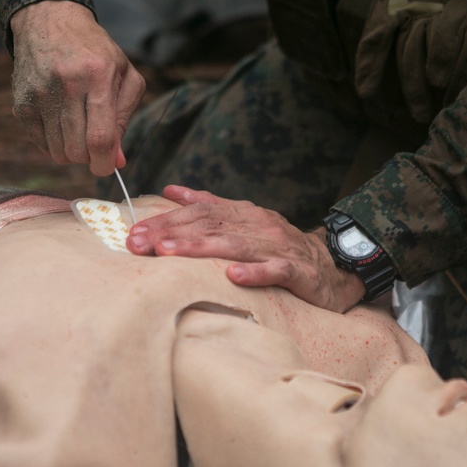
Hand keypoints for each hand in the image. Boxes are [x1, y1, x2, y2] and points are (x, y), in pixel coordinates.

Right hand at [9, 0, 145, 174]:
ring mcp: (40, 93)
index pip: (100, 137)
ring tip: (78, 130)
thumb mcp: (124, 75)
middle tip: (94, 146)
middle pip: (78, 149)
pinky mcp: (22, 102)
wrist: (50, 22)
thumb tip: (117, 160)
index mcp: (98, 75)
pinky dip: (54, 144)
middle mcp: (67, 83)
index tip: (107, 167)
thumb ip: (125, 117)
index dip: (105, 162)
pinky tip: (61, 124)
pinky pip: (41, 144)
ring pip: (58, 152)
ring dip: (72, 152)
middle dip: (90, 158)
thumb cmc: (96, 53)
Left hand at [126, 185, 366, 311]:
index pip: (198, 212)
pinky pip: (275, 271)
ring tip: (170, 254)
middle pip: (210, 227)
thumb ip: (209, 204)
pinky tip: (233, 276)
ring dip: (200, 249)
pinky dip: (255, 273)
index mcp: (243, 213)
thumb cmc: (279, 246)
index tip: (134, 232)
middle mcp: (258, 225)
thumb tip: (171, 190)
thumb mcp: (243, 220)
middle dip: (171, 234)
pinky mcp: (298, 272)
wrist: (333, 265)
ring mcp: (278, 247)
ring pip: (235, 246)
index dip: (165, 221)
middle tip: (139, 244)